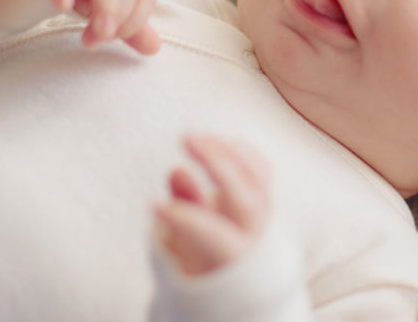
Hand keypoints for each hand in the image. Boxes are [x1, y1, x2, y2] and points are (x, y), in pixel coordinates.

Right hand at [154, 134, 270, 275]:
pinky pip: (260, 167)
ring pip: (255, 174)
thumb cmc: (207, 268)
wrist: (243, 281)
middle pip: (244, 194)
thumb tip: (179, 172)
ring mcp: (265, 212)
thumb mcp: (188, 255)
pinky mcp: (265, 196)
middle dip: (217, 162)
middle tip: (185, 139)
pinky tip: (214, 141)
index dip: (183, 218)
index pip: (213, 233)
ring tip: (196, 137)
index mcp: (236, 258)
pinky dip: (241, 150)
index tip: (153, 205)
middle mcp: (256, 233)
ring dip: (226, 149)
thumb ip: (182, 219)